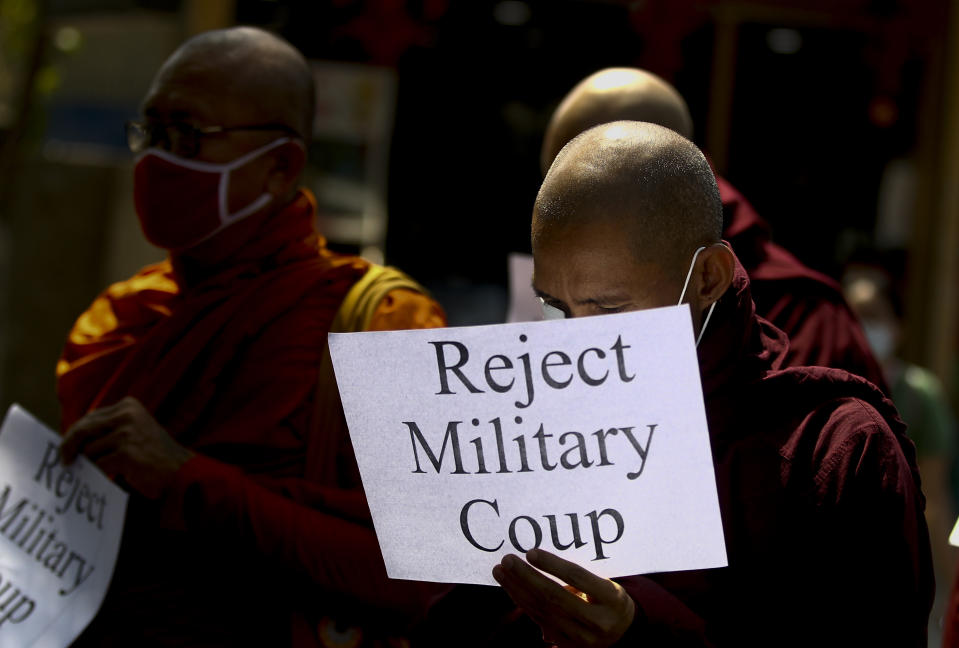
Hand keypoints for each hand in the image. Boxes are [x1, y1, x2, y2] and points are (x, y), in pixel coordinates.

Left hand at [61, 397, 192, 497]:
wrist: (182, 471)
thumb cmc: (156, 455)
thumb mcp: (135, 431)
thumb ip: (110, 429)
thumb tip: (73, 441)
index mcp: (129, 406)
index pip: (90, 417)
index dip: (76, 433)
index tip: (68, 448)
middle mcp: (127, 415)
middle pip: (82, 430)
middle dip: (69, 446)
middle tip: (65, 462)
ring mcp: (127, 433)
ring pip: (89, 451)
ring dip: (92, 464)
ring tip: (104, 471)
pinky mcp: (126, 453)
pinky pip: (99, 466)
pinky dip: (102, 475)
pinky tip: (114, 477)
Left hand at [492, 549, 634, 647]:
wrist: (623, 631)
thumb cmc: (609, 597)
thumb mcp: (607, 583)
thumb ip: (578, 577)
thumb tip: (539, 560)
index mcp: (612, 599)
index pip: (577, 577)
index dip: (552, 564)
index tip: (530, 552)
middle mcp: (598, 621)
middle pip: (554, 596)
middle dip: (526, 576)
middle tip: (508, 560)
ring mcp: (582, 638)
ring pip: (543, 610)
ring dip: (518, 589)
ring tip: (502, 571)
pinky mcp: (568, 645)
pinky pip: (539, 620)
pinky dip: (522, 602)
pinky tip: (511, 588)